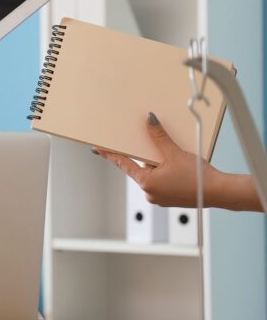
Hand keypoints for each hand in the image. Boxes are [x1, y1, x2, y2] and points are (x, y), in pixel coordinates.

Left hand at [94, 112, 228, 207]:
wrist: (221, 192)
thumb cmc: (198, 176)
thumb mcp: (175, 153)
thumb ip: (159, 137)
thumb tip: (149, 120)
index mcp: (146, 182)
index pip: (123, 164)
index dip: (110, 155)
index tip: (97, 149)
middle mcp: (150, 193)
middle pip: (140, 168)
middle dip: (146, 157)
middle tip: (154, 148)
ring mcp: (159, 198)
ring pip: (153, 174)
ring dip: (158, 165)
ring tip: (175, 159)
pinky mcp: (170, 199)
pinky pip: (162, 181)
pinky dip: (166, 172)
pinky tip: (178, 167)